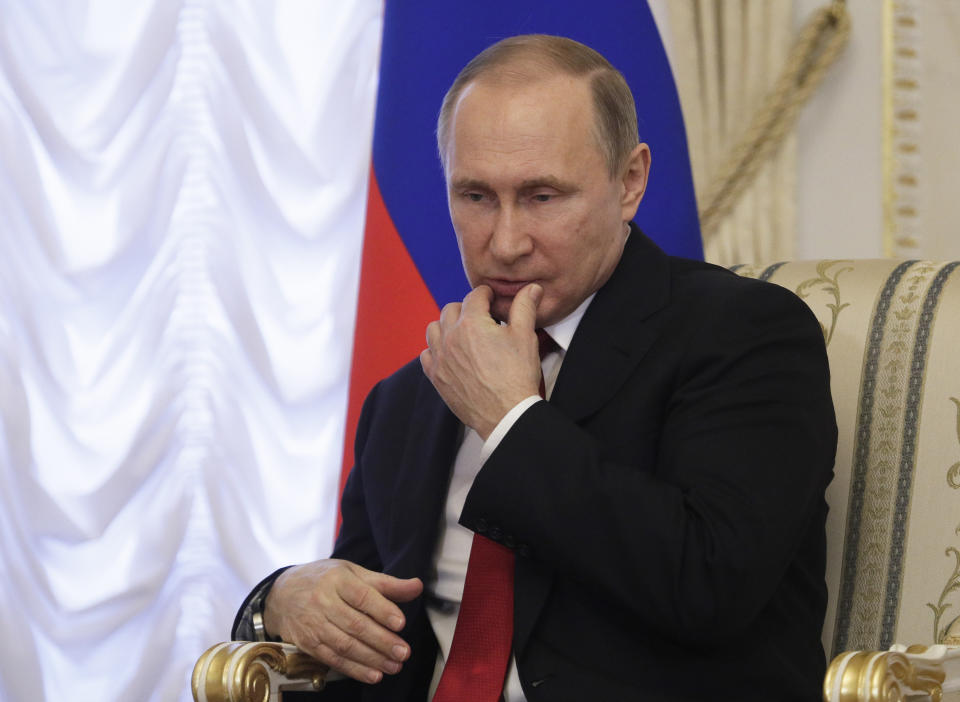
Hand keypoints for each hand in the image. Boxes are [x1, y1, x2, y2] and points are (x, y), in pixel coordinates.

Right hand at [262, 559, 422, 683]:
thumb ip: (386, 583)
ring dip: (371, 659)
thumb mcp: (353, 572)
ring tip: (394, 666)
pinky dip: (354, 669)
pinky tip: (373, 675)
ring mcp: (313, 624)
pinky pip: (333, 659)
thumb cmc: (325, 579)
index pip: (362, 596)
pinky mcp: (308, 643)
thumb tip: (417, 586)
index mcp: (337, 579)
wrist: (282, 594)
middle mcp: (323, 601)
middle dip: (382, 641)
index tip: (401, 623)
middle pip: (355, 624)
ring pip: (345, 645)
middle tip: (404, 652)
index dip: (382, 610)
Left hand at [420, 283, 543, 438]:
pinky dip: (436, 349)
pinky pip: (426, 354)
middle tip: (482, 319)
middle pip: (451, 309)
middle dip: (466, 309)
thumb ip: (525, 308)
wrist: (506, 414)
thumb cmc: (517, 377)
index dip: (486, 295)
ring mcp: (440, 357)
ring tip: (464, 334)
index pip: (475, 295)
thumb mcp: (525, 337)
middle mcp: (451, 336)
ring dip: (447, 326)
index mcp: (472, 322)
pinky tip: (451, 354)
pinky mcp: (436, 376)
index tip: (492, 300)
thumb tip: (531, 288)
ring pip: (434, 328)